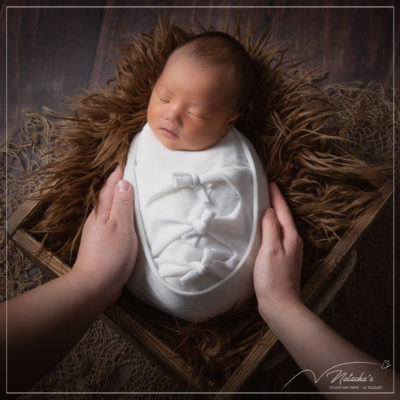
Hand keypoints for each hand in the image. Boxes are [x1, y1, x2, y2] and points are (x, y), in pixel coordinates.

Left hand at [73, 165, 137, 305]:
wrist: (95, 285)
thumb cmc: (110, 255)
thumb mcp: (121, 226)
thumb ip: (122, 204)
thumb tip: (123, 182)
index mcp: (101, 212)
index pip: (110, 186)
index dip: (117, 174)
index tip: (125, 162)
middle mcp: (97, 219)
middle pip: (107, 196)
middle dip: (117, 184)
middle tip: (129, 173)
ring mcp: (99, 232)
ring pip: (109, 209)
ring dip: (119, 199)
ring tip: (130, 193)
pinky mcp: (103, 243)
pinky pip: (113, 222)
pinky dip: (120, 215)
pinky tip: (127, 219)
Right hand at [254, 182, 303, 322]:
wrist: (280, 304)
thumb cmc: (273, 278)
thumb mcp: (270, 249)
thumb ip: (271, 228)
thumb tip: (270, 211)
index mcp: (291, 237)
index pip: (283, 211)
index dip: (277, 197)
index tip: (272, 183)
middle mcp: (293, 242)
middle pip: (285, 218)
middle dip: (277, 204)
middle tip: (268, 191)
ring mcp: (289, 252)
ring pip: (282, 227)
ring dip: (275, 216)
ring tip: (266, 206)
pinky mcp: (283, 260)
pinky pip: (278, 237)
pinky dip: (272, 229)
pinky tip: (265, 231)